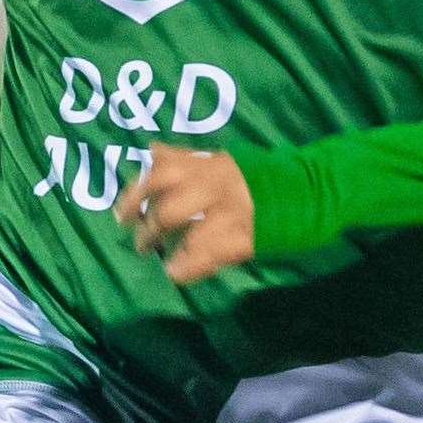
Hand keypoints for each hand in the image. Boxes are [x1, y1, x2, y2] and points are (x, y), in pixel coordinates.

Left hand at [114, 143, 254, 285]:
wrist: (299, 193)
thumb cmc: (248, 178)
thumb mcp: (216, 160)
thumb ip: (182, 157)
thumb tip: (151, 149)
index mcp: (206, 166)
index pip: (160, 176)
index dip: (135, 196)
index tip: (122, 216)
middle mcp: (215, 189)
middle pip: (168, 212)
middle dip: (149, 232)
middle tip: (143, 243)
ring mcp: (230, 216)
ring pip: (188, 238)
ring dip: (169, 252)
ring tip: (163, 260)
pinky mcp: (244, 241)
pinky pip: (208, 259)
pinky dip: (187, 268)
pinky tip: (176, 272)